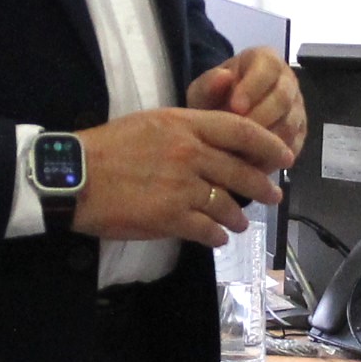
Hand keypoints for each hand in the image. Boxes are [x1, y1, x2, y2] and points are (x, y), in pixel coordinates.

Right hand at [74, 107, 294, 245]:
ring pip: (228, 205)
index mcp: (185, 124)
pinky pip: (208, 230)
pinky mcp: (171, 217)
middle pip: (241, 171)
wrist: (75, 176)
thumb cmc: (108, 147)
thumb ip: (186, 130)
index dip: (269, 144)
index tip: (284, 157)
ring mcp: (182, 186)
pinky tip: (216, 238)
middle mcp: (190, 153)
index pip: (241, 130)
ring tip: (240, 224)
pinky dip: (216, 236)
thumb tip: (214, 145)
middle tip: (274, 197)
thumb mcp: (151, 123)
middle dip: (263, 187)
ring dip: (238, 218)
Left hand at [186, 48, 305, 155]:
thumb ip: (209, 84)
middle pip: (283, 99)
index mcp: (266, 60)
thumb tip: (223, 77)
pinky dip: (273, 156)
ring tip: (242, 152)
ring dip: (266, 140)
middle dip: (260, 118)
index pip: (268, 69)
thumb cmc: (214, 99)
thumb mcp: (203, 91)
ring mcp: (297, 108)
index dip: (253, 88)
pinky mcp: (299, 133)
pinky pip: (293, 145)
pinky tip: (253, 164)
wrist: (223, 119)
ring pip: (290, 124)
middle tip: (237, 135)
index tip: (234, 107)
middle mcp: (288, 81)